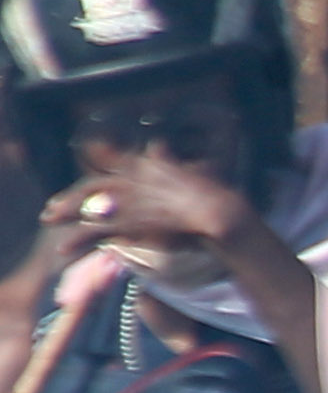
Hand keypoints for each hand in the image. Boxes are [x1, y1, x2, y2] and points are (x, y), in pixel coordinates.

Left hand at [48, 151, 255, 256]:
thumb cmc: (208, 190)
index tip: (75, 190)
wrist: (214, 210)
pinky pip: (92, 232)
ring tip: (48, 220)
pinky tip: (63, 249)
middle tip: (50, 208)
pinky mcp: (124, 222)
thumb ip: (165, 156)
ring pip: (84, 208)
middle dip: (67, 198)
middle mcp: (125, 180)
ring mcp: (124, 201)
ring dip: (63, 214)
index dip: (88, 180)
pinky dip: (76, 241)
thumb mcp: (183, 166)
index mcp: (139, 165)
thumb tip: (158, 144)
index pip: (105, 169)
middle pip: (88, 188)